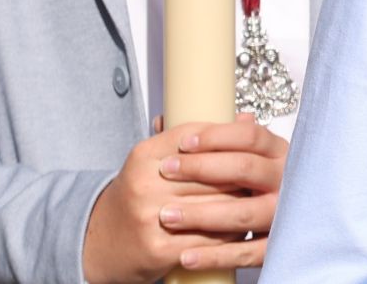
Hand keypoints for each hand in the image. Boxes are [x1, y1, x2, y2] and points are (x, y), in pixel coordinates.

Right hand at [82, 113, 288, 282]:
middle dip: (241, 176)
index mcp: (144, 156)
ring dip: (241, 205)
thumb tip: (247, 118)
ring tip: (257, 200)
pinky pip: (209, 240)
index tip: (247, 145)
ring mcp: (151, 217)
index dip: (225, 140)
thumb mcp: (154, 159)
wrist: (104, 240)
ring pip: (215, 206)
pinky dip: (230, 235)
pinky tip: (241, 228)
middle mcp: (145, 184)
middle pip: (211, 173)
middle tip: (262, 176)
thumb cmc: (138, 195)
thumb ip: (194, 138)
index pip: (195, 137)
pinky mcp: (160, 249)